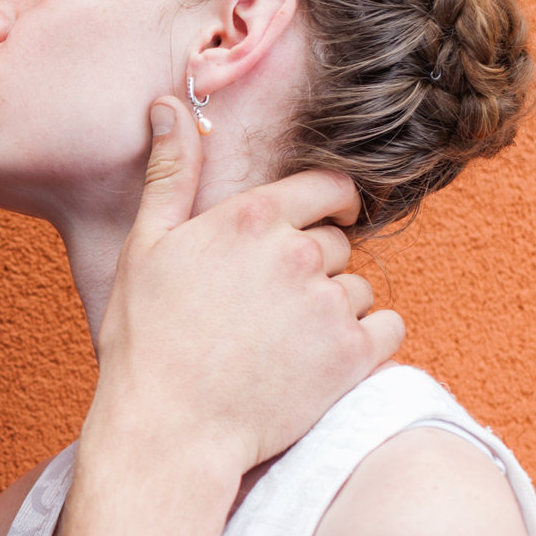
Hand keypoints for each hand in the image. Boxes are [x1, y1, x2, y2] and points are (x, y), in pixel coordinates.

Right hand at [90, 96, 401, 471]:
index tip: (321, 226)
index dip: (328, 207)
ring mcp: (328, 306)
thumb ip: (169, 173)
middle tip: (272, 308)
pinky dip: (367, 342)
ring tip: (287, 341)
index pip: (326, 188)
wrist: (169, 430)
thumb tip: (170, 104)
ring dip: (336, 308)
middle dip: (317, 268)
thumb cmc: (147, 341)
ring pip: (360, 288)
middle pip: (340, 245)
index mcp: (251, 219)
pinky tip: (323, 359)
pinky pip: (389, 328)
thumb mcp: (146, 247)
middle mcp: (298, 254)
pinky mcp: (352, 356)